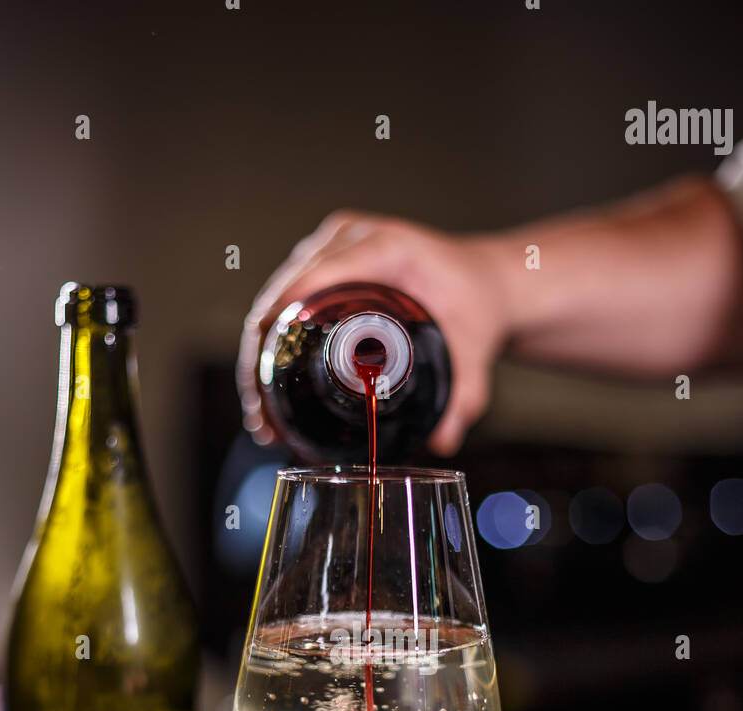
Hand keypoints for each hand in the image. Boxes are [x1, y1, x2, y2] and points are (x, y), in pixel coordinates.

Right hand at [238, 211, 511, 455]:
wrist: (482, 280)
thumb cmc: (476, 301)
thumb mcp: (475, 348)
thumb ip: (466, 393)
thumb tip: (445, 439)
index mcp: (384, 247)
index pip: (315, 280)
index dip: (281, 326)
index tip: (266, 378)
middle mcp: (350, 240)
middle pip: (283, 294)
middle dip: (263, 358)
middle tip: (263, 417)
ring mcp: (333, 249)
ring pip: (276, 300)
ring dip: (261, 356)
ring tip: (262, 415)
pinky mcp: (326, 264)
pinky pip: (287, 301)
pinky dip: (273, 343)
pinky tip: (268, 388)